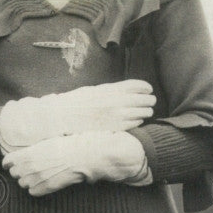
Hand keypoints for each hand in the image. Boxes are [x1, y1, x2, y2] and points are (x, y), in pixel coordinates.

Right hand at [0, 80, 155, 151]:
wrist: (61, 117)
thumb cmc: (75, 103)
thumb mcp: (92, 91)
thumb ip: (109, 91)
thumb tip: (125, 91)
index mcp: (109, 89)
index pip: (136, 85)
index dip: (145, 87)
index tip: (148, 89)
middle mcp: (115, 101)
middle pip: (143, 98)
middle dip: (148, 99)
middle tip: (150, 100)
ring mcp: (116, 115)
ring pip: (142, 112)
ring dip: (146, 110)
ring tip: (147, 110)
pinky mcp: (114, 127)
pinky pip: (134, 123)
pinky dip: (138, 120)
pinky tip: (136, 119)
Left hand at [3, 131, 147, 195]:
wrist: (83, 155)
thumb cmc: (67, 145)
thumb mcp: (46, 143)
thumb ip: (32, 150)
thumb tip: (25, 154)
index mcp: (27, 153)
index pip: (7, 162)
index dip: (10, 163)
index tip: (13, 164)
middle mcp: (28, 166)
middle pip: (14, 174)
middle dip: (20, 172)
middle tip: (31, 169)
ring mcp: (37, 178)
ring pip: (22, 184)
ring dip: (28, 181)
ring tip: (39, 175)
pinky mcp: (46, 187)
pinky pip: (33, 192)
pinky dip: (37, 189)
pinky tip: (44, 183)